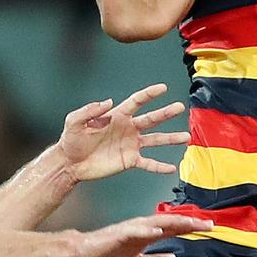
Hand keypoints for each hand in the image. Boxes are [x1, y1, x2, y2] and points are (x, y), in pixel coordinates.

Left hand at [57, 83, 188, 181]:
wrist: (70, 163)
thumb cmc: (71, 140)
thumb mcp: (75, 121)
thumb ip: (90, 110)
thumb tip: (109, 101)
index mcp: (117, 116)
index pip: (137, 102)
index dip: (149, 94)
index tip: (163, 88)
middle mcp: (128, 129)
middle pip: (152, 119)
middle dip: (166, 113)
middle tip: (180, 107)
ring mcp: (131, 145)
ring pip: (155, 140)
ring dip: (170, 139)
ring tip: (186, 138)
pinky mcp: (129, 160)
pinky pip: (148, 163)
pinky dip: (159, 166)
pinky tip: (171, 168)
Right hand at [76, 214, 212, 256]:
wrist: (84, 252)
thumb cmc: (107, 255)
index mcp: (148, 235)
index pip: (174, 229)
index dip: (192, 228)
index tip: (209, 228)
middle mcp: (143, 228)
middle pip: (172, 223)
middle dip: (191, 223)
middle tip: (210, 224)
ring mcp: (133, 228)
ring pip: (158, 223)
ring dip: (175, 222)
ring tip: (191, 223)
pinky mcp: (120, 233)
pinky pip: (136, 231)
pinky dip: (147, 230)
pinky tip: (158, 231)